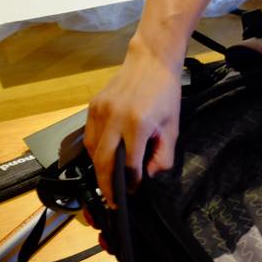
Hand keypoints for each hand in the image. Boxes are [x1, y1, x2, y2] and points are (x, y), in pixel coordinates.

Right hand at [84, 39, 182, 206]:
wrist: (151, 61)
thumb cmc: (165, 93)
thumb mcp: (172, 126)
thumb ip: (163, 155)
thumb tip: (147, 175)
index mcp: (138, 124)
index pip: (130, 164)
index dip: (131, 182)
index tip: (133, 191)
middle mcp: (115, 118)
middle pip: (104, 162)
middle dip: (107, 185)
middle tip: (112, 200)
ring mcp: (100, 111)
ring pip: (92, 151)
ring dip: (98, 170)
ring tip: (107, 182)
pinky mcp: (92, 106)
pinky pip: (89, 136)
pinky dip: (94, 152)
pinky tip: (103, 159)